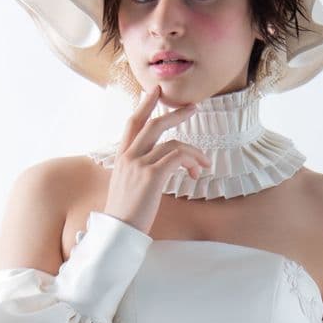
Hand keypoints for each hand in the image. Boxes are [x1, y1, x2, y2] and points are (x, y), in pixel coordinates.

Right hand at [104, 84, 211, 233]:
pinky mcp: (151, 176)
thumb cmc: (126, 214)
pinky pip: (177, 157)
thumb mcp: (127, 186)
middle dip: (176, 114)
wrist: (118, 232)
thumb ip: (138, 170)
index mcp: (121, 157)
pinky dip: (191, 161)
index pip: (132, 123)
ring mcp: (139, 165)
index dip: (144, 105)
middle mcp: (128, 157)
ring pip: (173, 144)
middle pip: (154, 124)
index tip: (155, 91)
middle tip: (193, 108)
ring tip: (204, 164)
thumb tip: (160, 166)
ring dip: (194, 152)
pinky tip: (196, 172)